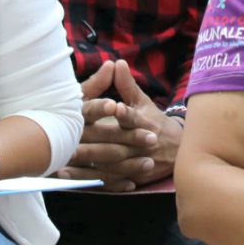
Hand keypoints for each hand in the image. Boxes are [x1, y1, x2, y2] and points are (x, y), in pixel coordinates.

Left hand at [57, 60, 178, 190]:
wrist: (178, 151)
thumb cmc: (155, 122)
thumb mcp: (143, 102)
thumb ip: (127, 85)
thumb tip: (116, 62)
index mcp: (144, 123)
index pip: (133, 118)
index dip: (125, 113)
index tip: (114, 107)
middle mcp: (140, 145)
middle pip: (117, 144)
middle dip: (95, 142)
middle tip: (72, 138)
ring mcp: (135, 164)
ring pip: (110, 165)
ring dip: (87, 162)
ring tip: (65, 157)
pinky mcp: (130, 179)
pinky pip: (107, 181)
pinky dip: (88, 180)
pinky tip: (68, 176)